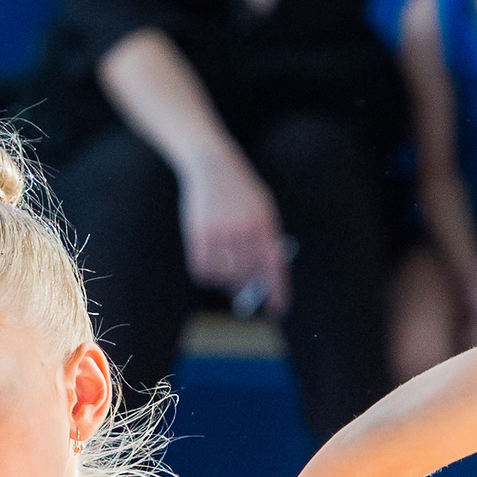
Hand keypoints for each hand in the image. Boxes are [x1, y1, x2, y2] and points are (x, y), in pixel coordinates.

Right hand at [176, 148, 289, 309]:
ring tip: (226, 272)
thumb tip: (263, 277)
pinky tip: (211, 267)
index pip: (273, 265)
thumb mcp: (262, 208)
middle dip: (247, 289)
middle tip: (244, 294)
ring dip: (226, 280)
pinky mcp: (197, 233)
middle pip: (247, 274)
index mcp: (264, 223)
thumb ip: (266, 239)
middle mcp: (242, 229)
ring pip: (224, 274)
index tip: (278, 309)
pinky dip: (207, 275)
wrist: (211, 166)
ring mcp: (219, 231)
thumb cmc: (239, 191)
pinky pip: (201, 269)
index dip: (277, 290)